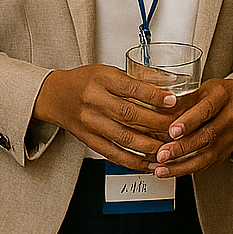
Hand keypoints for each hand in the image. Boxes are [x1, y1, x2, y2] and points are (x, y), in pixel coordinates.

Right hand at [33, 64, 178, 170]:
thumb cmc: (84, 81)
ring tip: (168, 147)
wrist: (56, 96)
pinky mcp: (89, 140)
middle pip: (130, 114)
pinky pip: (114, 154)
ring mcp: (90, 123)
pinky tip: (149, 163)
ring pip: (124, 137)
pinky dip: (134, 161)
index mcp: (101, 79)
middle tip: (176, 127)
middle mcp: (94, 101)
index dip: (153, 95)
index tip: (172, 101)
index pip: (131, 87)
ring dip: (149, 145)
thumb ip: (135, 78)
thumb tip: (167, 83)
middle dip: (157, 123)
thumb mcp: (108, 71)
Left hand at [147, 78, 232, 177]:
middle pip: (207, 135)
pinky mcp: (227, 151)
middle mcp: (230, 117)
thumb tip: (159, 108)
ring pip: (207, 154)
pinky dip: (187, 169)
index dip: (189, 121)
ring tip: (162, 168)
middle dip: (182, 147)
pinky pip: (207, 163)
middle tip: (162, 153)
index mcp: (222, 96)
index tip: (172, 130)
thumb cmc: (219, 94)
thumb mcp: (202, 88)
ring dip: (182, 164)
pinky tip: (171, 170)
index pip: (207, 109)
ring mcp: (231, 136)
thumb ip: (183, 99)